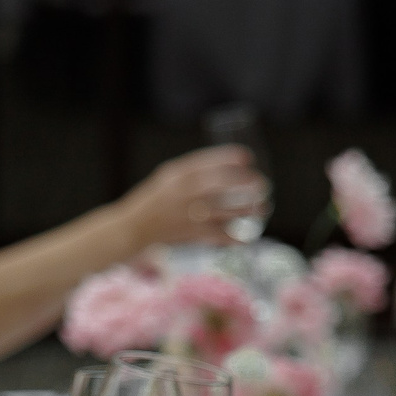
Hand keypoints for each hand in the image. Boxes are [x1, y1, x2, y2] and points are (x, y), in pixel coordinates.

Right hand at [116, 145, 266, 248]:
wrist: (133, 228)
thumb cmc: (153, 200)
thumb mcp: (167, 177)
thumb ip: (191, 171)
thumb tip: (223, 166)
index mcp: (178, 175)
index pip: (209, 161)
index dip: (230, 158)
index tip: (247, 158)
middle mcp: (185, 192)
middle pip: (222, 184)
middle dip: (245, 183)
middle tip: (262, 185)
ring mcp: (189, 213)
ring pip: (226, 210)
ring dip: (247, 210)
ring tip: (263, 208)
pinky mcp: (191, 233)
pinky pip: (218, 235)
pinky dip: (234, 237)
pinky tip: (247, 237)